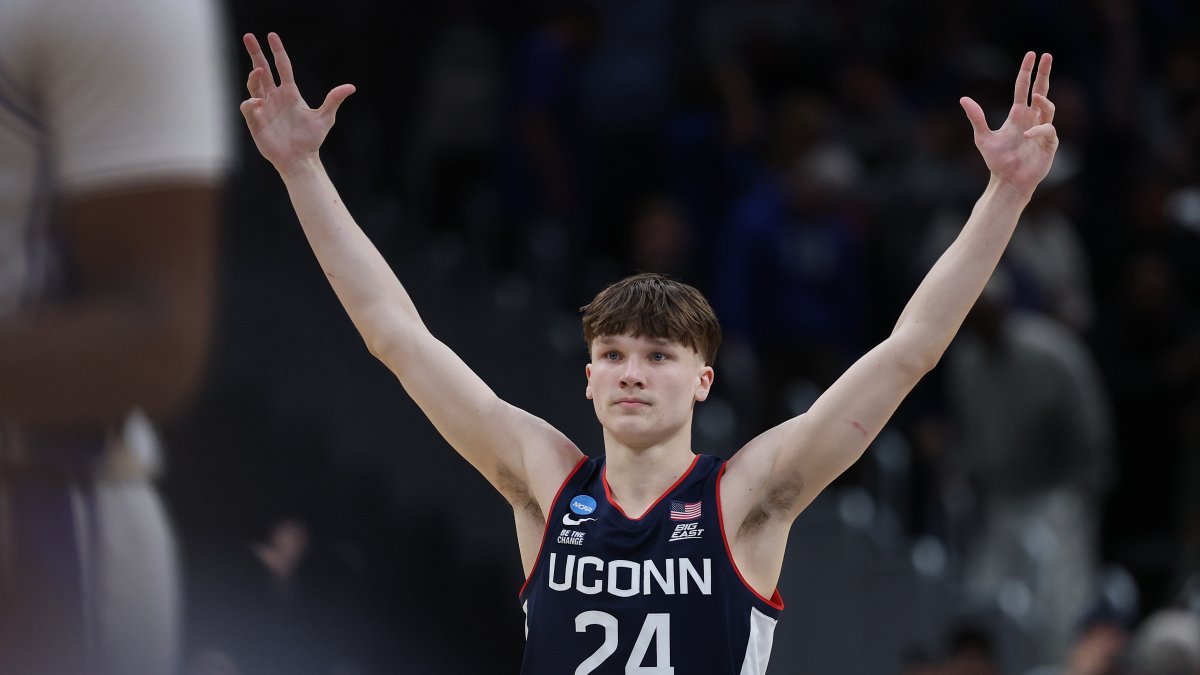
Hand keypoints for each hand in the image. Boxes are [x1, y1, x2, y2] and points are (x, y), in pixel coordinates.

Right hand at [239, 32, 355, 174]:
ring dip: (254, 76)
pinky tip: (259, 102)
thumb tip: (351, 87)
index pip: (282, 66)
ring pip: (254, 85)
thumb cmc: (311, 139)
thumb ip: (334, 100)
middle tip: (248, 36)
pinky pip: (248, 106)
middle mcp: (275, 97)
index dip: (277, 50)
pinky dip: (251, 101)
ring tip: (258, 71)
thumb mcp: (325, 118)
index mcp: (290, 93)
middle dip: (255, 53)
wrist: (300, 159)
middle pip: (262, 69)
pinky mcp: (255, 120)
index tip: (272, 35)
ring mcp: (264, 107)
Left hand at [960, 52, 1058, 197]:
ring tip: (1035, 96)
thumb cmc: (997, 161)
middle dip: (1044, 73)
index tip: (1032, 55)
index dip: (1027, 71)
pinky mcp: (1049, 143)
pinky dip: (1039, 130)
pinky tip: (1027, 135)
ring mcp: (1042, 130)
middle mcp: (1032, 118)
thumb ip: (976, 118)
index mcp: (1018, 114)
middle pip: (1041, 90)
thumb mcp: (983, 138)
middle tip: (1047, 55)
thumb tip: (963, 98)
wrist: (1007, 181)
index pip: (1023, 87)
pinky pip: (1048, 131)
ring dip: (1043, 101)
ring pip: (1048, 108)